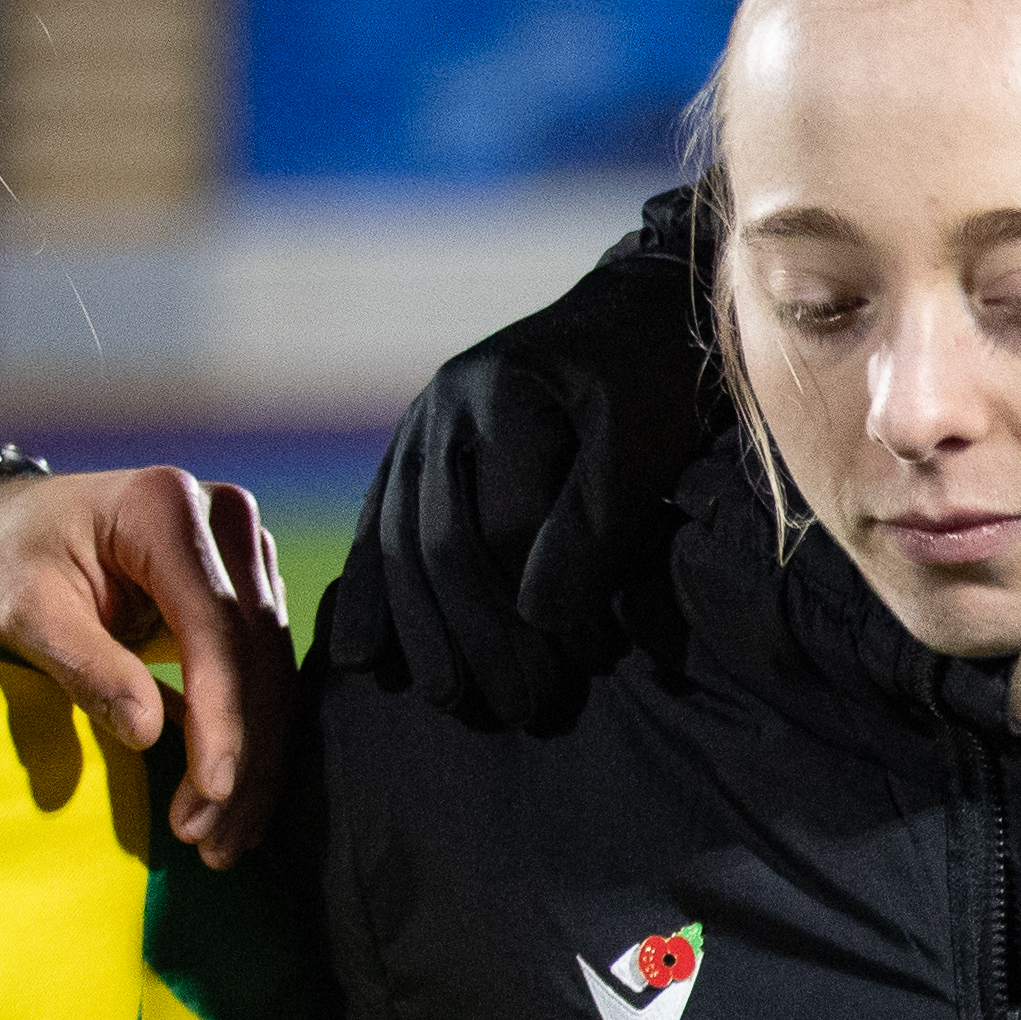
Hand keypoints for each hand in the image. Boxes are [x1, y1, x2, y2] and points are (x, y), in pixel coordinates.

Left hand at [0, 465, 292, 861]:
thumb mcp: (23, 607)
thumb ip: (86, 665)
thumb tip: (149, 736)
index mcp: (167, 509)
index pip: (217, 626)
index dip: (222, 715)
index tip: (211, 789)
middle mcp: (225, 523)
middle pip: (257, 654)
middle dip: (240, 753)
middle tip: (211, 836)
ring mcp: (245, 556)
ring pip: (273, 671)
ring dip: (253, 759)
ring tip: (223, 837)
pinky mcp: (247, 592)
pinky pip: (261, 673)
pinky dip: (247, 739)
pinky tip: (231, 798)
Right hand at [349, 189, 717, 722]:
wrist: (645, 310)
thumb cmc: (660, 380)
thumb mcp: (644, 444)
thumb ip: (596, 526)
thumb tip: (540, 619)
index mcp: (495, 395)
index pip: (502, 528)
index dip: (541, 606)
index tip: (584, 664)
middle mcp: (439, 410)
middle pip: (440, 544)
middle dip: (477, 636)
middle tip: (519, 709)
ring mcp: (419, 429)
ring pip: (400, 543)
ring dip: (422, 631)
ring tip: (455, 700)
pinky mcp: (416, 451)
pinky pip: (378, 528)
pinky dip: (370, 593)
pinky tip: (360, 653)